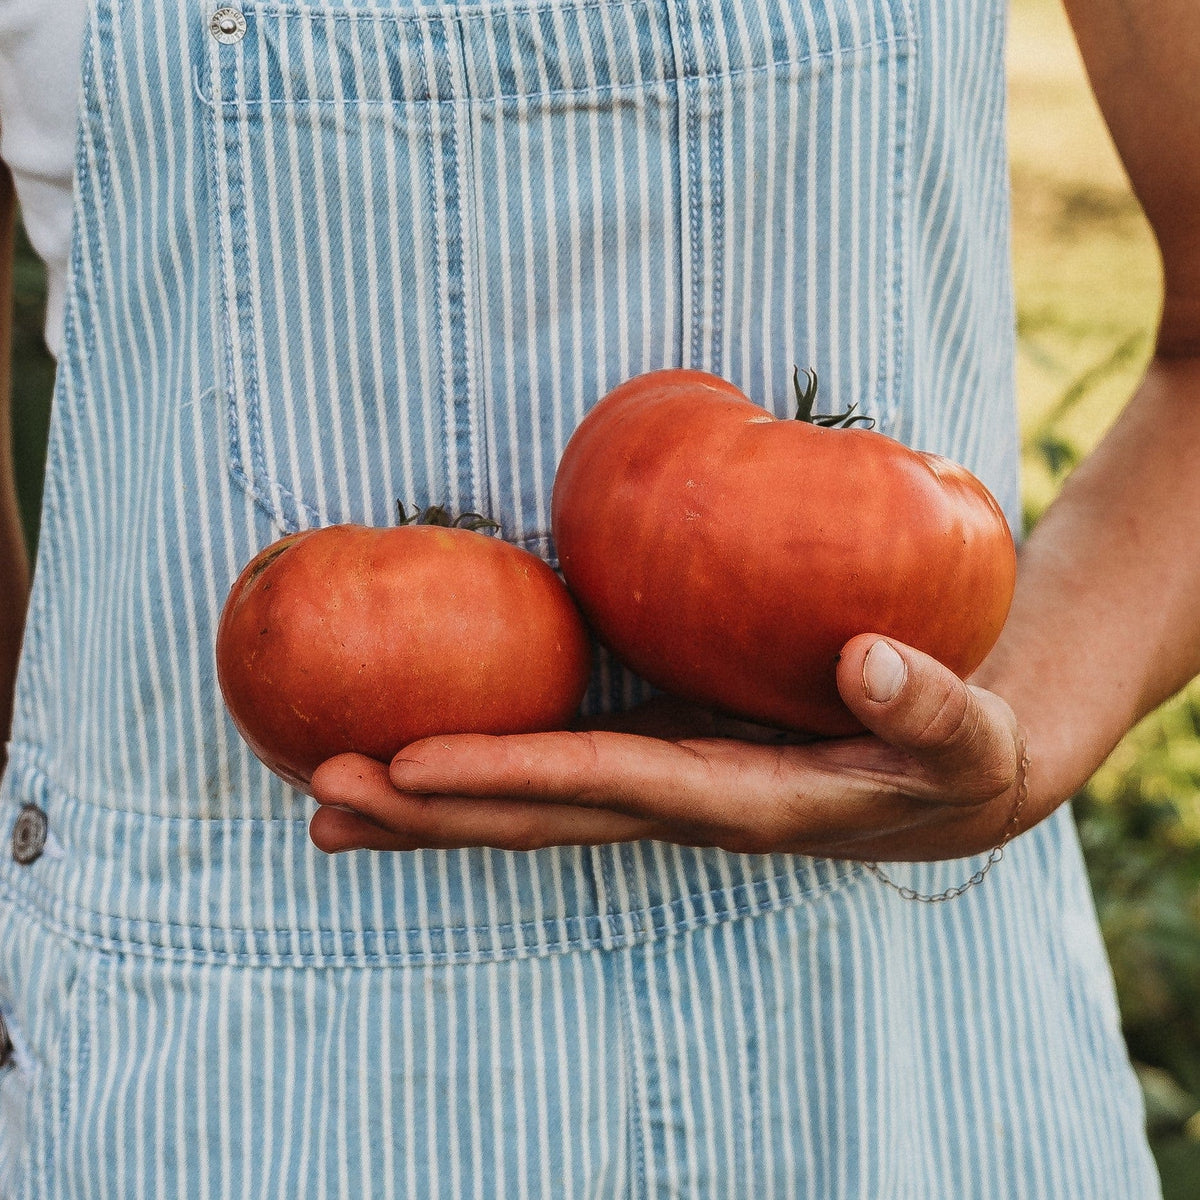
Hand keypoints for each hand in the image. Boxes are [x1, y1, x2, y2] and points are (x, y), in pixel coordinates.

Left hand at [308, 633, 1031, 860]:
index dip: (513, 776)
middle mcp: (683, 804)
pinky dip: (483, 764)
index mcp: (745, 803)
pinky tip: (420, 750)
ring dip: (430, 802)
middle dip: (430, 809)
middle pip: (539, 813)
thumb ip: (926, 705)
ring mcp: (663, 783)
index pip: (610, 785)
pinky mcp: (662, 752)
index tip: (412, 764)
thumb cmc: (956, 752)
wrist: (946, 781)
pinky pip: (556, 765)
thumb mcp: (964, 733)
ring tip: (327, 793)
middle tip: (320, 790)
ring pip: (531, 800)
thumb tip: (867, 657)